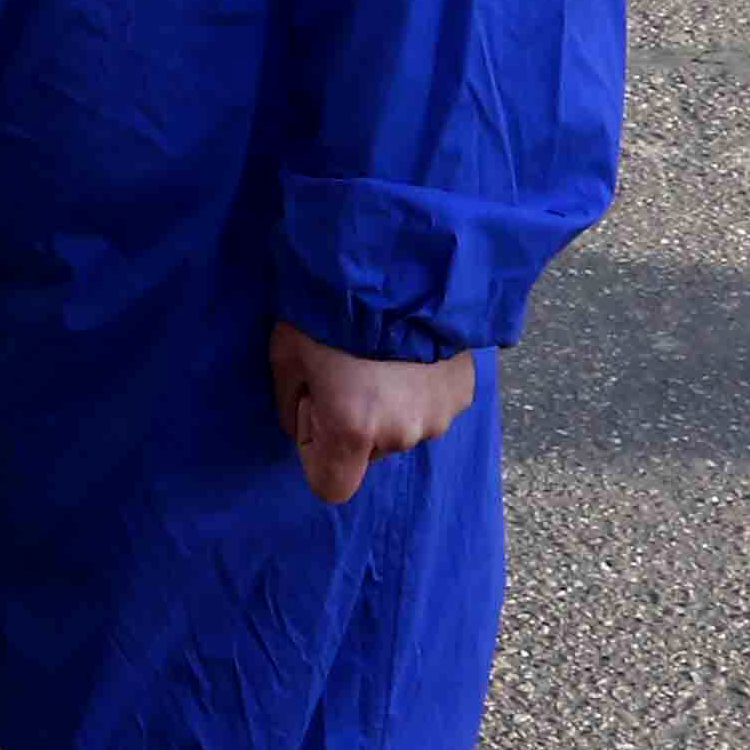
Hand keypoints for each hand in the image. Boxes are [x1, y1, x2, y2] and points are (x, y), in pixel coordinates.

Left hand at [268, 321, 477, 504]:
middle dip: (353, 421)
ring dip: (389, 402)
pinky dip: (419, 385)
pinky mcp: (464, 391)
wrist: (397, 263)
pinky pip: (431, 403)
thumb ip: (291, 403)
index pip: (332, 486)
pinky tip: (409, 347)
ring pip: (402, 426)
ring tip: (381, 351)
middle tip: (345, 367)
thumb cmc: (329, 308)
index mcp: (353, 431)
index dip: (316, 453)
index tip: (314, 411)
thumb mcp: (286, 354)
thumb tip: (304, 425)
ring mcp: (439, 414)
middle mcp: (401, 434)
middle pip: (368, 451)